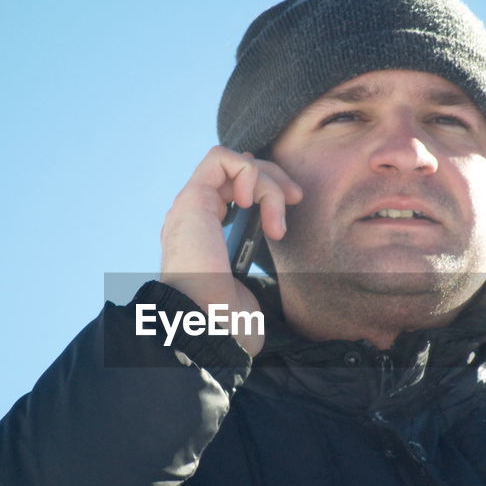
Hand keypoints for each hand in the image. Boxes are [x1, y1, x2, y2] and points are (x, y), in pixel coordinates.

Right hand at [160, 146, 302, 355]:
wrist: (209, 326)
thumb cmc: (230, 318)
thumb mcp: (249, 281)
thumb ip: (251, 255)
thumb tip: (270, 237)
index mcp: (204, 235)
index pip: (234, 190)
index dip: (265, 190)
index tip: (286, 214)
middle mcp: (195, 217)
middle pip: (237, 171)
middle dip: (274, 178)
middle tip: (295, 199)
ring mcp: (190, 207)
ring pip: (234, 163)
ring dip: (267, 183)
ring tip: (274, 224)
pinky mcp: (191, 200)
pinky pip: (221, 159)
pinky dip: (248, 173)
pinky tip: (252, 204)